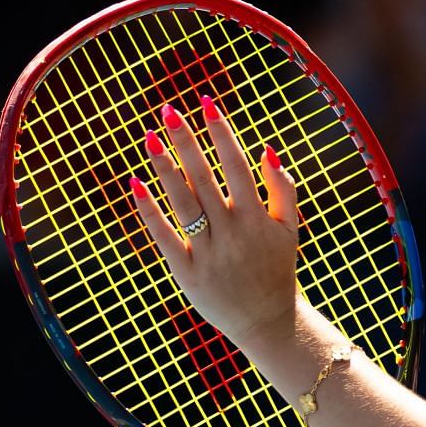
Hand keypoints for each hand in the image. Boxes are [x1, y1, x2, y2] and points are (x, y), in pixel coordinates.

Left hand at [129, 96, 303, 350]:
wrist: (268, 323)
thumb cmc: (277, 269)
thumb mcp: (290, 229)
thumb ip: (283, 190)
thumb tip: (266, 150)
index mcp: (258, 219)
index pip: (237, 167)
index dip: (221, 134)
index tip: (207, 103)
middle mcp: (233, 234)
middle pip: (205, 180)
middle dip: (187, 142)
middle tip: (168, 110)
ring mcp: (208, 254)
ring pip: (182, 204)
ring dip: (165, 169)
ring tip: (150, 137)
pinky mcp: (186, 273)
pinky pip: (164, 236)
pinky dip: (149, 211)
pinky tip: (135, 182)